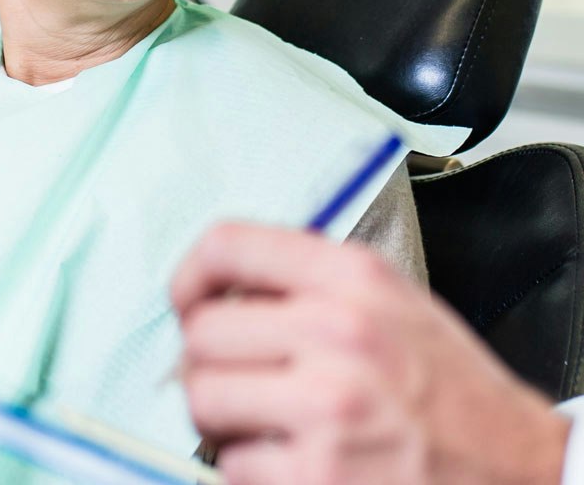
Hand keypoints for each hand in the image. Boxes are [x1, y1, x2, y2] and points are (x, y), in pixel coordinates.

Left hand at [171, 223, 569, 484]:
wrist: (519, 468)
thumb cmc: (447, 384)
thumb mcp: (388, 296)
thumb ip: (307, 278)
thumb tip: (221, 290)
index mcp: (351, 277)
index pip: (227, 246)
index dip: (189, 274)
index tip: (187, 299)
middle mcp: (338, 332)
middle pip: (201, 331)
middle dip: (205, 358)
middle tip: (232, 373)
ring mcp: (328, 407)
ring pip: (203, 397)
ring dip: (218, 414)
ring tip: (256, 417)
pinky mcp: (318, 477)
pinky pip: (232, 463)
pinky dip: (248, 466)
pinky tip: (289, 458)